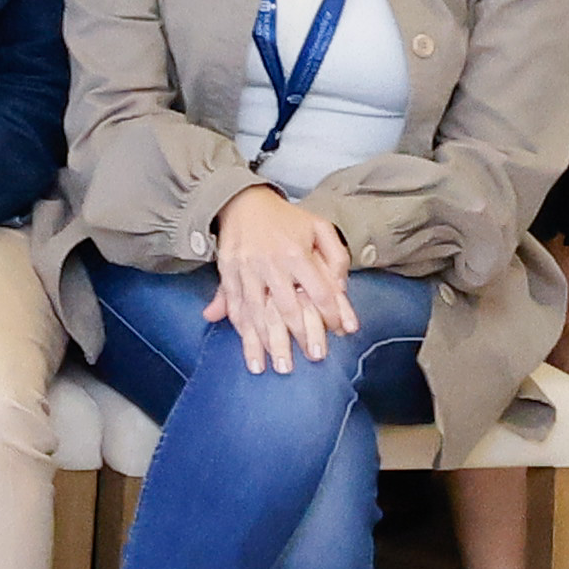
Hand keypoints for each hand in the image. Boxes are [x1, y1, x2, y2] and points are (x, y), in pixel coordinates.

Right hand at [211, 183, 353, 357]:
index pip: (320, 291)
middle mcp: (271, 264)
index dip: (333, 314)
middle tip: (311, 358)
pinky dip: (241, 327)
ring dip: (264, 342)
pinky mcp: (227, 273)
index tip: (341, 332)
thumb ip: (336, 257)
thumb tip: (341, 288)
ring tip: (270, 366)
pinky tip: (248, 347)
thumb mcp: (319, 227)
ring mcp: (246, 270)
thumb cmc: (286, 218)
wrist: (241, 201)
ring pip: (257, 312)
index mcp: (297, 253)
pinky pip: (235, 305)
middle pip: (288, 307)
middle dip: (300, 336)